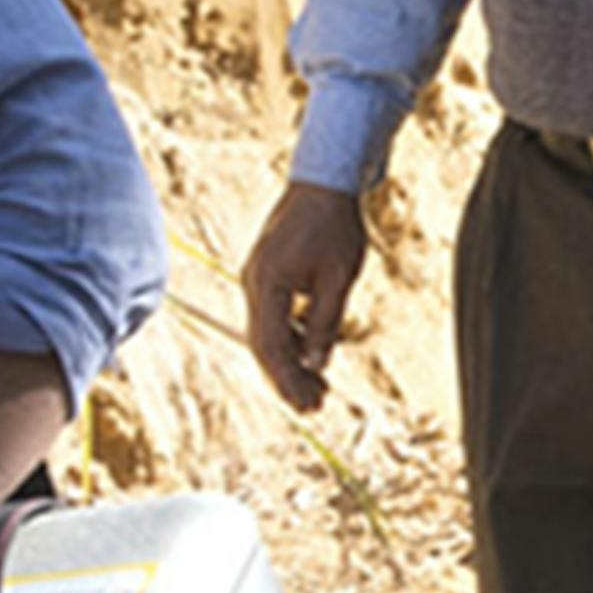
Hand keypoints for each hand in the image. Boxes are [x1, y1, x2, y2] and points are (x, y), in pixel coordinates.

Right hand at [237, 180, 374, 410]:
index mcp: (267, 282)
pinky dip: (289, 340)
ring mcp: (257, 279)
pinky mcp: (266, 276)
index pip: (270, 344)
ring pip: (266, 333)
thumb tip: (316, 363)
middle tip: (314, 407)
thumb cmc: (334, 225)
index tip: (306, 404)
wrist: (323, 184)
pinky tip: (310, 357)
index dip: (287, 379)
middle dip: (287, 378)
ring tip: (317, 390)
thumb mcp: (338, 278)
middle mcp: (253, 282)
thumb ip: (324, 322)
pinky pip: (273, 317)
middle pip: (263, 344)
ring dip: (289, 362)